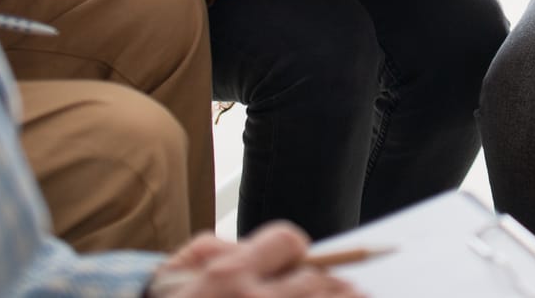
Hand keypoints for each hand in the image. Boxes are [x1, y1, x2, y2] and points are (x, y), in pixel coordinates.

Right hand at [148, 222, 359, 296]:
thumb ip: (219, 247)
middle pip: (315, 280)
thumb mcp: (179, 268)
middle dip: (320, 280)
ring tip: (355, 295)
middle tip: (327, 285)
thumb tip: (257, 247)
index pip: (291, 242)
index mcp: (230, 274)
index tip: (293, 259)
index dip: (293, 249)